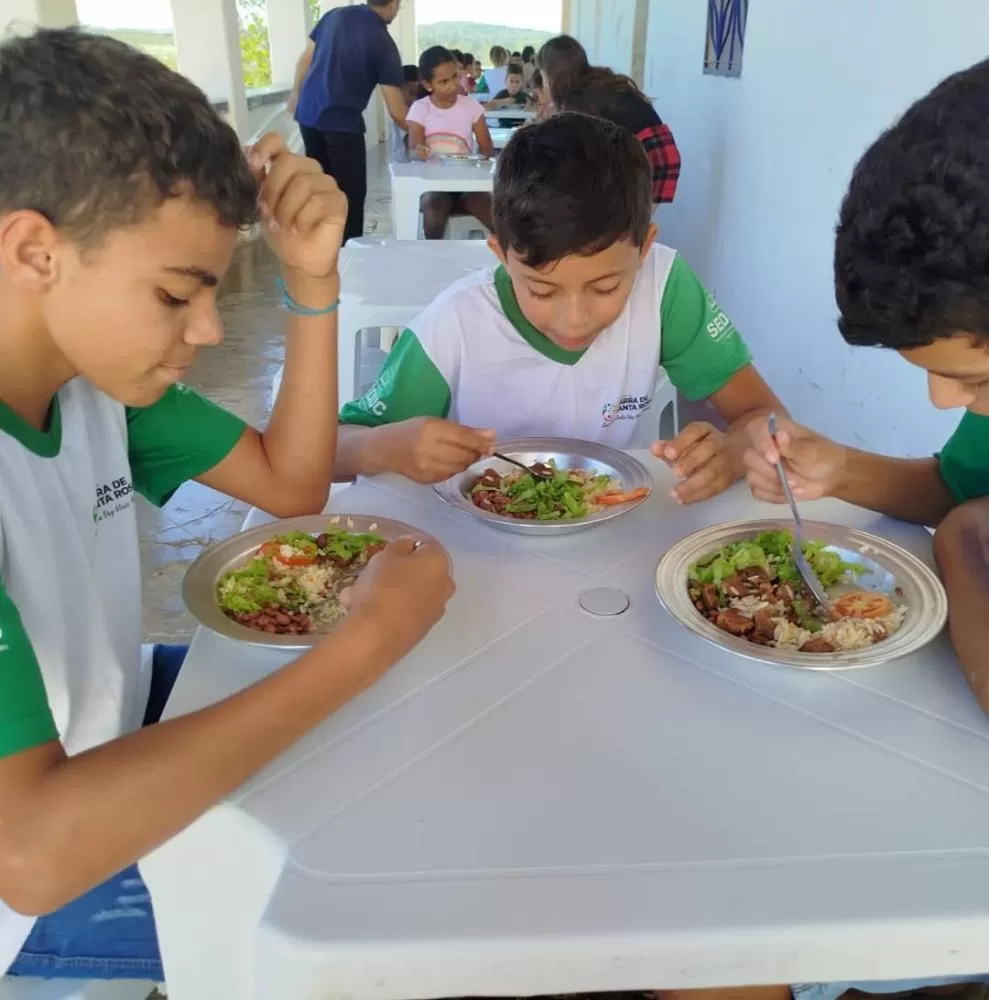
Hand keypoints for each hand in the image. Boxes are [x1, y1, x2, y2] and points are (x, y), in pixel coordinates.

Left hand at [247, 133, 346, 283]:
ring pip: (304, 183)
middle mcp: (309, 170)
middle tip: (267, 213)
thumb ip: (255, 179)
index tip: (253, 166)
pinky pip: (319, 202)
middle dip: (273, 189)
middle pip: (289, 162)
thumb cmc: (281, 232)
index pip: (277, 141)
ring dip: (287, 208)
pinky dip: (304, 217)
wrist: (299, 261)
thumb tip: (243, 151)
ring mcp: (327, 184)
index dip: (263, 148)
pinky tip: (300, 229)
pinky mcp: (339, 201)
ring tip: (283, 225)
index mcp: (288, 166)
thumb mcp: (260, 204)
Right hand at [342, 539, 454, 659]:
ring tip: (354, 596)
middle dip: (392, 572)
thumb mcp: (386, 554)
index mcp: (439, 563)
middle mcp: (444, 586)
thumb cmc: (383, 585)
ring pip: (406, 593)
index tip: (386, 553)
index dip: (404, 546)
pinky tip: (359, 611)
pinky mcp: (421, 631)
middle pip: (416, 572)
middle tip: (368, 575)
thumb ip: (400, 546)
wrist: (376, 635)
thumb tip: (408, 547)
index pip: (424, 545)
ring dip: (383, 592)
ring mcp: (434, 611)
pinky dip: (386, 610)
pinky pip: (402, 611)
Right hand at [375, 418, 495, 483]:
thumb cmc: (411, 430)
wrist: (385, 449)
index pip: (464, 438)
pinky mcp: (426, 480)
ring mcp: (426, 467)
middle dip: (475, 453)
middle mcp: (428, 449)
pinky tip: (447, 462)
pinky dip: (454, 469)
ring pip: (459, 468)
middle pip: (464, 456)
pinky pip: (450, 476)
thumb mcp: (435, 423)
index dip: (481, 442)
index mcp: (430, 429)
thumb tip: (491, 435)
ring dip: (465, 462)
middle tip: (476, 449)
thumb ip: (464, 430)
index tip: (491, 443)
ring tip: (459, 454)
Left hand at [652, 421, 740, 503]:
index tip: (668, 454)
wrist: (736, 453)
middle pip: (707, 449)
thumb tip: (653, 448)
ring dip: (693, 484)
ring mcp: (727, 460)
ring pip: (713, 471)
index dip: (681, 442)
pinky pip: (715, 488)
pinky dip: (698, 495)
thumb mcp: (684, 445)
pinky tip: (683, 500)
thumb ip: (668, 447)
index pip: (695, 431)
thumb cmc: (701, 449)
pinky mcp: (730, 478)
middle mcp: (719, 442)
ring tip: (675, 493)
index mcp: (705, 430)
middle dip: (690, 462)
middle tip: (675, 473)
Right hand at [742, 414, 846, 502]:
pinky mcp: (762, 482)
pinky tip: (789, 494)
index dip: (760, 443)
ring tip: (796, 488)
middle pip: (749, 457)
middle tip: (793, 480)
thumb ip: (794, 446)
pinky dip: (774, 496)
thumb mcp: (813, 452)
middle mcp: (764, 445)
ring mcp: (761, 465)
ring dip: (774, 487)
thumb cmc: (824, 458)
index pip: (756, 429)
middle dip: (770, 473)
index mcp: (777, 429)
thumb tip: (779, 434)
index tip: (774, 459)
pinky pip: (757, 492)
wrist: (831, 477)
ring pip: (752, 477)